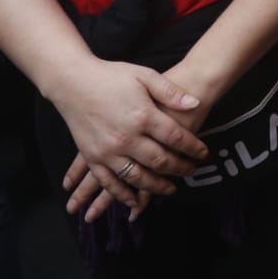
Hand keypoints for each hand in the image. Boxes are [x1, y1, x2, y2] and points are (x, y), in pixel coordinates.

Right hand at [51, 60, 207, 220]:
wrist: (73, 82)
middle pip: (160, 160)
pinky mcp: (93, 157)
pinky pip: (110, 182)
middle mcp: (126, 137)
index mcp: (142, 116)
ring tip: (171, 189)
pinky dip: (123, 195)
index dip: (193, 147)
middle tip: (193, 172)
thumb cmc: (111, 76)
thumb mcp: (144, 76)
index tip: (204, 154)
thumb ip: (170, 92)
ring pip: (138, 177)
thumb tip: (195, 103)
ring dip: (156, 186)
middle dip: (180, 168)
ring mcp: (108, 150)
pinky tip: (134, 202)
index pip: (175, 137)